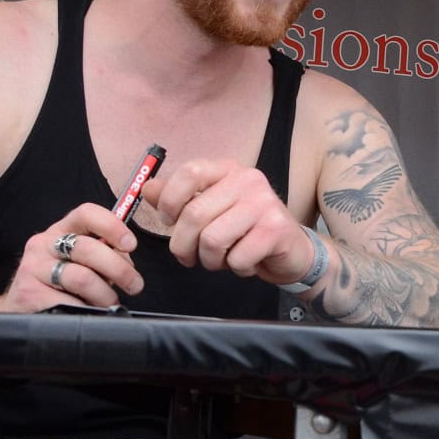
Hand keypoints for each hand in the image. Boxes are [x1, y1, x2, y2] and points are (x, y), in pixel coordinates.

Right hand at [2, 203, 141, 311]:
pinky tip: (89, 312)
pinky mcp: (28, 294)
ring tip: (110, 303)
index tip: (131, 245)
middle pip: (88, 248)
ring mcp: (33, 268)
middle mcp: (43, 244)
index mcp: (62, 230)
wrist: (24, 309)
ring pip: (82, 278)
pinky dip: (87, 310)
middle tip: (134, 285)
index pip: (86, 214)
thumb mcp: (84, 262)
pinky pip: (70, 303)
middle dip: (119, 269)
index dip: (112, 226)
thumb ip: (105, 253)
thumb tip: (127, 260)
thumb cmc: (64, 284)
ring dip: (105, 294)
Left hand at [143, 159, 314, 286]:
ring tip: (221, 260)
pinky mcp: (276, 230)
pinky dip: (236, 268)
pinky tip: (246, 262)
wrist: (292, 249)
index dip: (169, 200)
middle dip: (183, 246)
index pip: (190, 172)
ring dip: (210, 260)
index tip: (168, 221)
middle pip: (194, 214)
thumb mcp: (212, 208)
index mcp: (228, 170)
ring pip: (212, 240)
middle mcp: (248, 180)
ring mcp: (264, 203)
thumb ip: (179, 198)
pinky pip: (237, 258)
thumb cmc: (246, 228)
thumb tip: (147, 189)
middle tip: (189, 257)